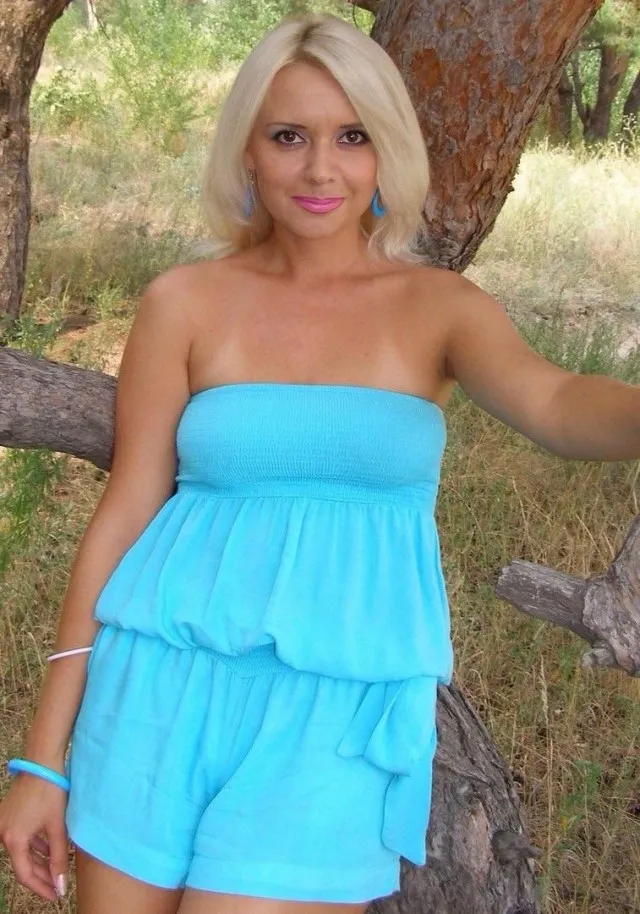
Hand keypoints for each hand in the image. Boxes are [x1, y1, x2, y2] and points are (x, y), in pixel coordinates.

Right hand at [0, 771, 69, 901]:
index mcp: (13, 840)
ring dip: (38, 860)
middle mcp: (4, 834)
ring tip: (56, 869)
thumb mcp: (57, 827)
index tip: (56, 895)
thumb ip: (59, 858)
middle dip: (41, 876)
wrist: (42, 763)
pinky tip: (48, 848)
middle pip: (22, 863)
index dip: (41, 888)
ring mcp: (5, 823)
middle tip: (58, 885)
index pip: (25, 875)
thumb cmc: (51, 793)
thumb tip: (60, 885)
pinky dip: (34, 845)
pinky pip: (22, 837)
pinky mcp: (10, 814)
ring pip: (22, 850)